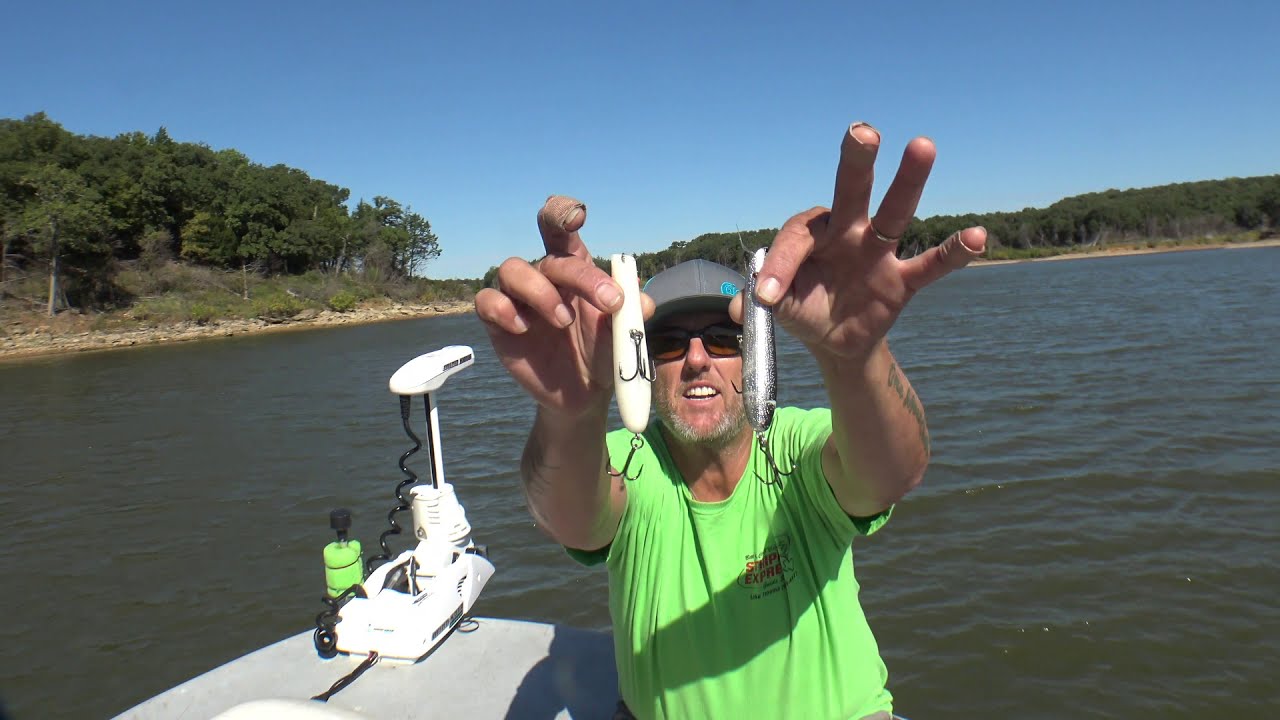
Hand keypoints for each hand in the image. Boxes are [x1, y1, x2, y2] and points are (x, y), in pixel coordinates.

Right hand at [475, 196, 649, 416]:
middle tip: (610, 303)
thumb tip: (642, 302)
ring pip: (511, 269)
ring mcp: (518, 298)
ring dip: (541, 292)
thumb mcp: (622, 336)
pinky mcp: (498, 323)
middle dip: (582, 277)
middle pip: (552, 259)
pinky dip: (504, 310)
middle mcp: (544, 276)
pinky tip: (523, 328)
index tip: (577, 216)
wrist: (583, 394)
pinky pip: (487, 300)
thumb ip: (631, 316)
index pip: (561, 230)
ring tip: (564, 321)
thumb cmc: (602, 352)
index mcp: (574, 268)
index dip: (563, 213)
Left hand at [731, 122, 986, 362]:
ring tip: (923, 145)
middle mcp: (847, 231)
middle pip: (852, 190)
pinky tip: (977, 235)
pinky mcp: (903, 279)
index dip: (780, 265)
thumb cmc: (803, 308)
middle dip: (856, 161)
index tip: (769, 297)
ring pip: (896, 211)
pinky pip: (932, 263)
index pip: (796, 239)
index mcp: (810, 235)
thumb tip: (745, 302)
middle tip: (862, 131)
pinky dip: (954, 251)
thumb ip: (764, 298)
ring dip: (909, 180)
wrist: (834, 340)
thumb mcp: (779, 308)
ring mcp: (878, 251)